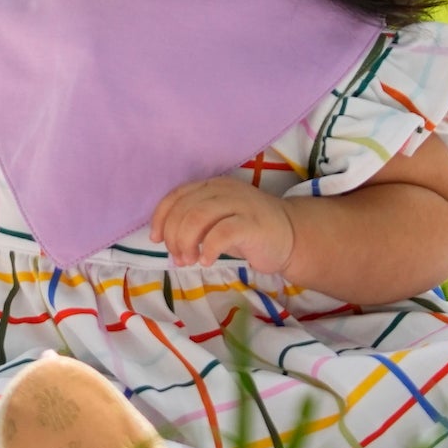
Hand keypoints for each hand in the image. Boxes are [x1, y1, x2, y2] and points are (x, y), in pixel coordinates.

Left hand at [150, 177, 296, 273]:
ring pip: (198, 217)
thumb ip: (194, 223)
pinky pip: (222, 233)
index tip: (156, 240)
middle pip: (184, 209)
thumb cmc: (249, 230)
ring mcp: (240, 204)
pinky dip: (209, 249)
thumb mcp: (217, 221)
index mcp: (211, 186)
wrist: (291, 235)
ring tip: (190, 260)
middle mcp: (223, 190)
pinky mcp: (252, 223)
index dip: (160, 218)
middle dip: (174, 237)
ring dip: (187, 243)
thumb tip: (166, 240)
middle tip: (179, 258)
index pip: (176, 196)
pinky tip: (207, 261)